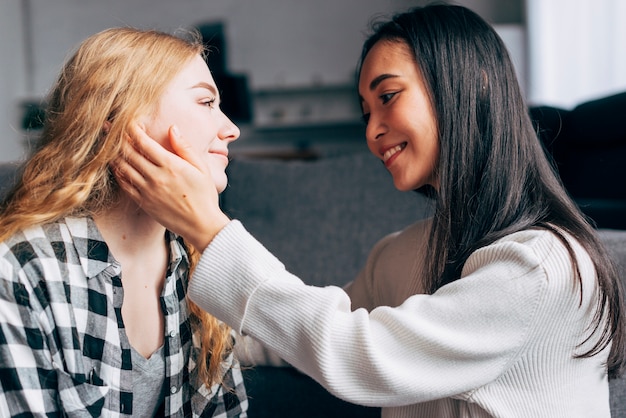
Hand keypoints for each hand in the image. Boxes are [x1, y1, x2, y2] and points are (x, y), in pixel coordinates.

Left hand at [113, 123, 229, 250]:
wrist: (201, 225)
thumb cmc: (205, 196)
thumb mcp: (202, 168)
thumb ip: (185, 147)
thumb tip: (172, 128)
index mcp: (171, 165)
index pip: (144, 142)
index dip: (133, 129)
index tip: (129, 121)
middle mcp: (155, 177)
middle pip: (129, 152)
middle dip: (118, 137)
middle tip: (110, 127)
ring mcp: (147, 190)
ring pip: (122, 167)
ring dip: (114, 153)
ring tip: (109, 143)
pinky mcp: (143, 202)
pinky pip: (124, 184)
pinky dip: (118, 172)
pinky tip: (117, 165)